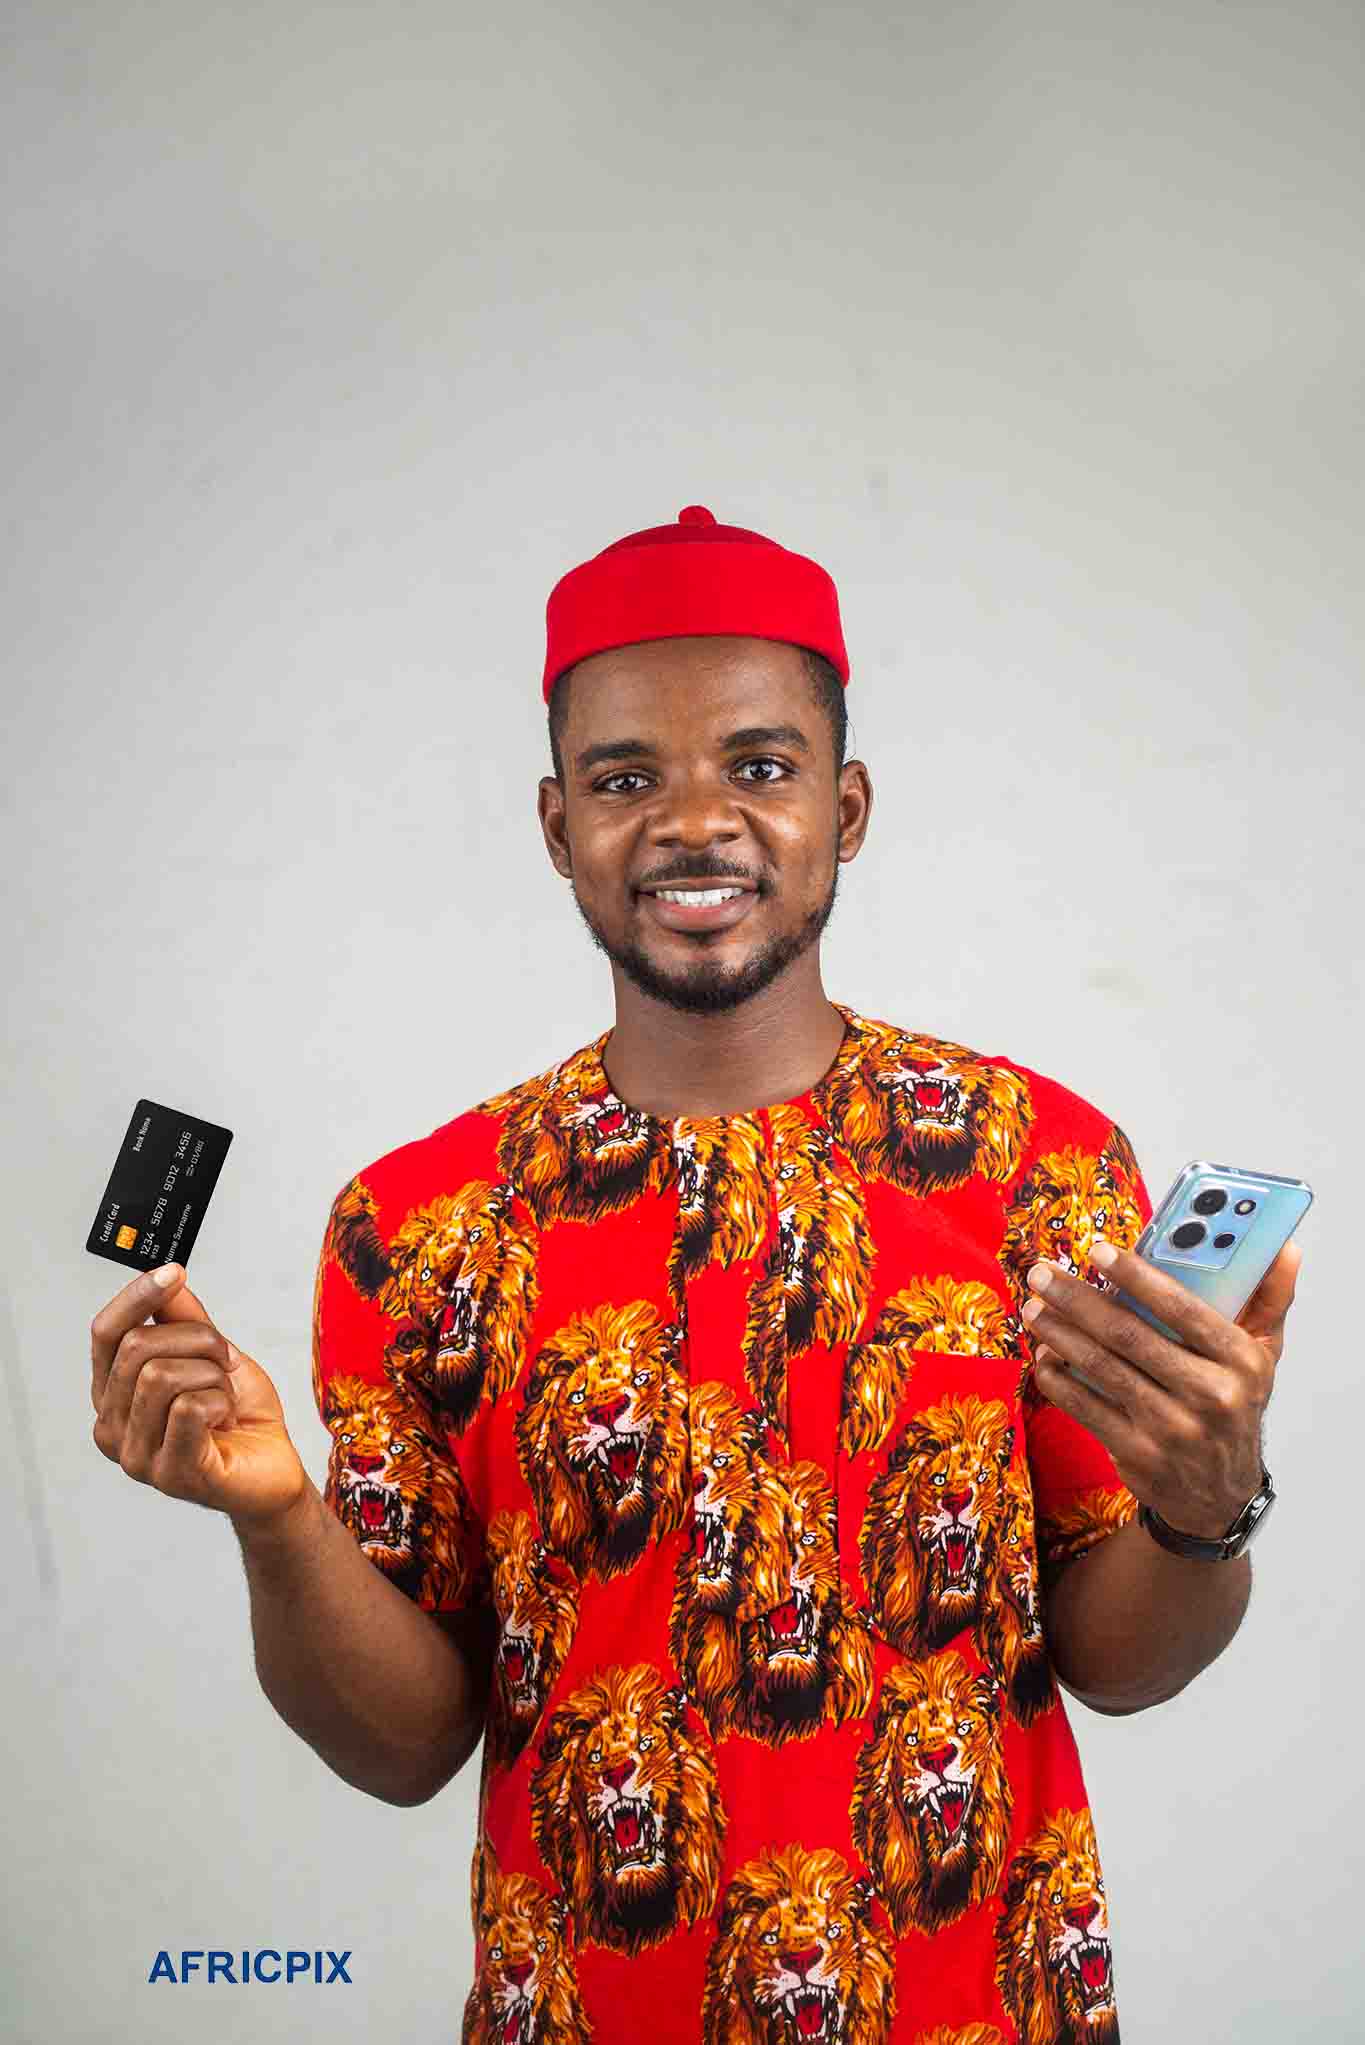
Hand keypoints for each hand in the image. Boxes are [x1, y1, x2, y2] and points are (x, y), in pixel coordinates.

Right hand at [91, 1264, 310, 1532]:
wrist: (274, 1467)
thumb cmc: (240, 1415)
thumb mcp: (211, 1353)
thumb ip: (182, 1318)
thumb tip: (164, 1275)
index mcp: (112, 1393)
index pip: (105, 1333)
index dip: (136, 1297)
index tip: (173, 1272)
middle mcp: (112, 1426)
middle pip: (136, 1348)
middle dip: (196, 1339)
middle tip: (225, 1359)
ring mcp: (135, 1456)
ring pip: (161, 1376)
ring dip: (211, 1375)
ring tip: (224, 1396)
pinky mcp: (169, 1473)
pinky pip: (189, 1409)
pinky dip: (220, 1400)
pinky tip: (226, 1419)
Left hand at [1021, 1237, 1300, 1539]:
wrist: (1220, 1497)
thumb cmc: (1234, 1408)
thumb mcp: (1263, 1358)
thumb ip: (1269, 1300)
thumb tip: (1286, 1248)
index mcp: (1242, 1362)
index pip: (1183, 1309)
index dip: (1136, 1276)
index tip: (1097, 1249)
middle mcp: (1210, 1395)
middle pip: (1128, 1335)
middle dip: (1077, 1298)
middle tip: (1041, 1273)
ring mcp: (1171, 1429)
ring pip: (1101, 1367)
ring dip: (1059, 1333)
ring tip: (1034, 1307)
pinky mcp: (1137, 1454)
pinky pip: (1085, 1406)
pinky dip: (1058, 1377)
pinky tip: (1043, 1353)